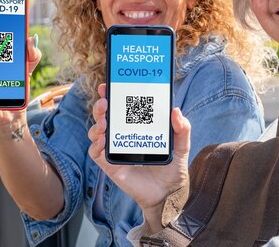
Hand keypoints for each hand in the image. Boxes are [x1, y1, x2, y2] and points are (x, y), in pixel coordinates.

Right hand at [88, 83, 190, 223]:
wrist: (169, 194)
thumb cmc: (173, 168)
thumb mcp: (181, 146)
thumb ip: (182, 129)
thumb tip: (175, 110)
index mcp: (137, 127)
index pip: (121, 108)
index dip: (113, 95)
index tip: (109, 84)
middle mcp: (123, 136)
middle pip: (105, 117)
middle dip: (101, 106)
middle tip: (105, 101)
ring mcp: (115, 150)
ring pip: (97, 133)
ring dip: (96, 124)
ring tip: (104, 121)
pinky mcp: (111, 166)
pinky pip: (96, 154)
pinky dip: (96, 146)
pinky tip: (103, 140)